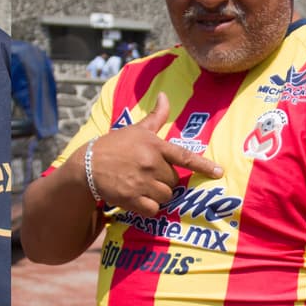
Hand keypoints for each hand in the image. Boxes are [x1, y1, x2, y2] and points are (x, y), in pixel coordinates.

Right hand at [89, 92, 222, 216]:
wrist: (86, 166)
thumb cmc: (113, 146)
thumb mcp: (135, 129)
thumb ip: (155, 116)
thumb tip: (165, 95)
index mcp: (154, 146)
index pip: (184, 157)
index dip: (203, 165)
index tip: (219, 172)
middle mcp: (150, 164)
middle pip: (173, 181)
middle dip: (164, 180)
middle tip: (148, 175)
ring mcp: (141, 182)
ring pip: (165, 196)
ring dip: (157, 195)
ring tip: (142, 186)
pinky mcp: (132, 199)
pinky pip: (153, 209)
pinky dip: (149, 207)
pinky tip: (138, 199)